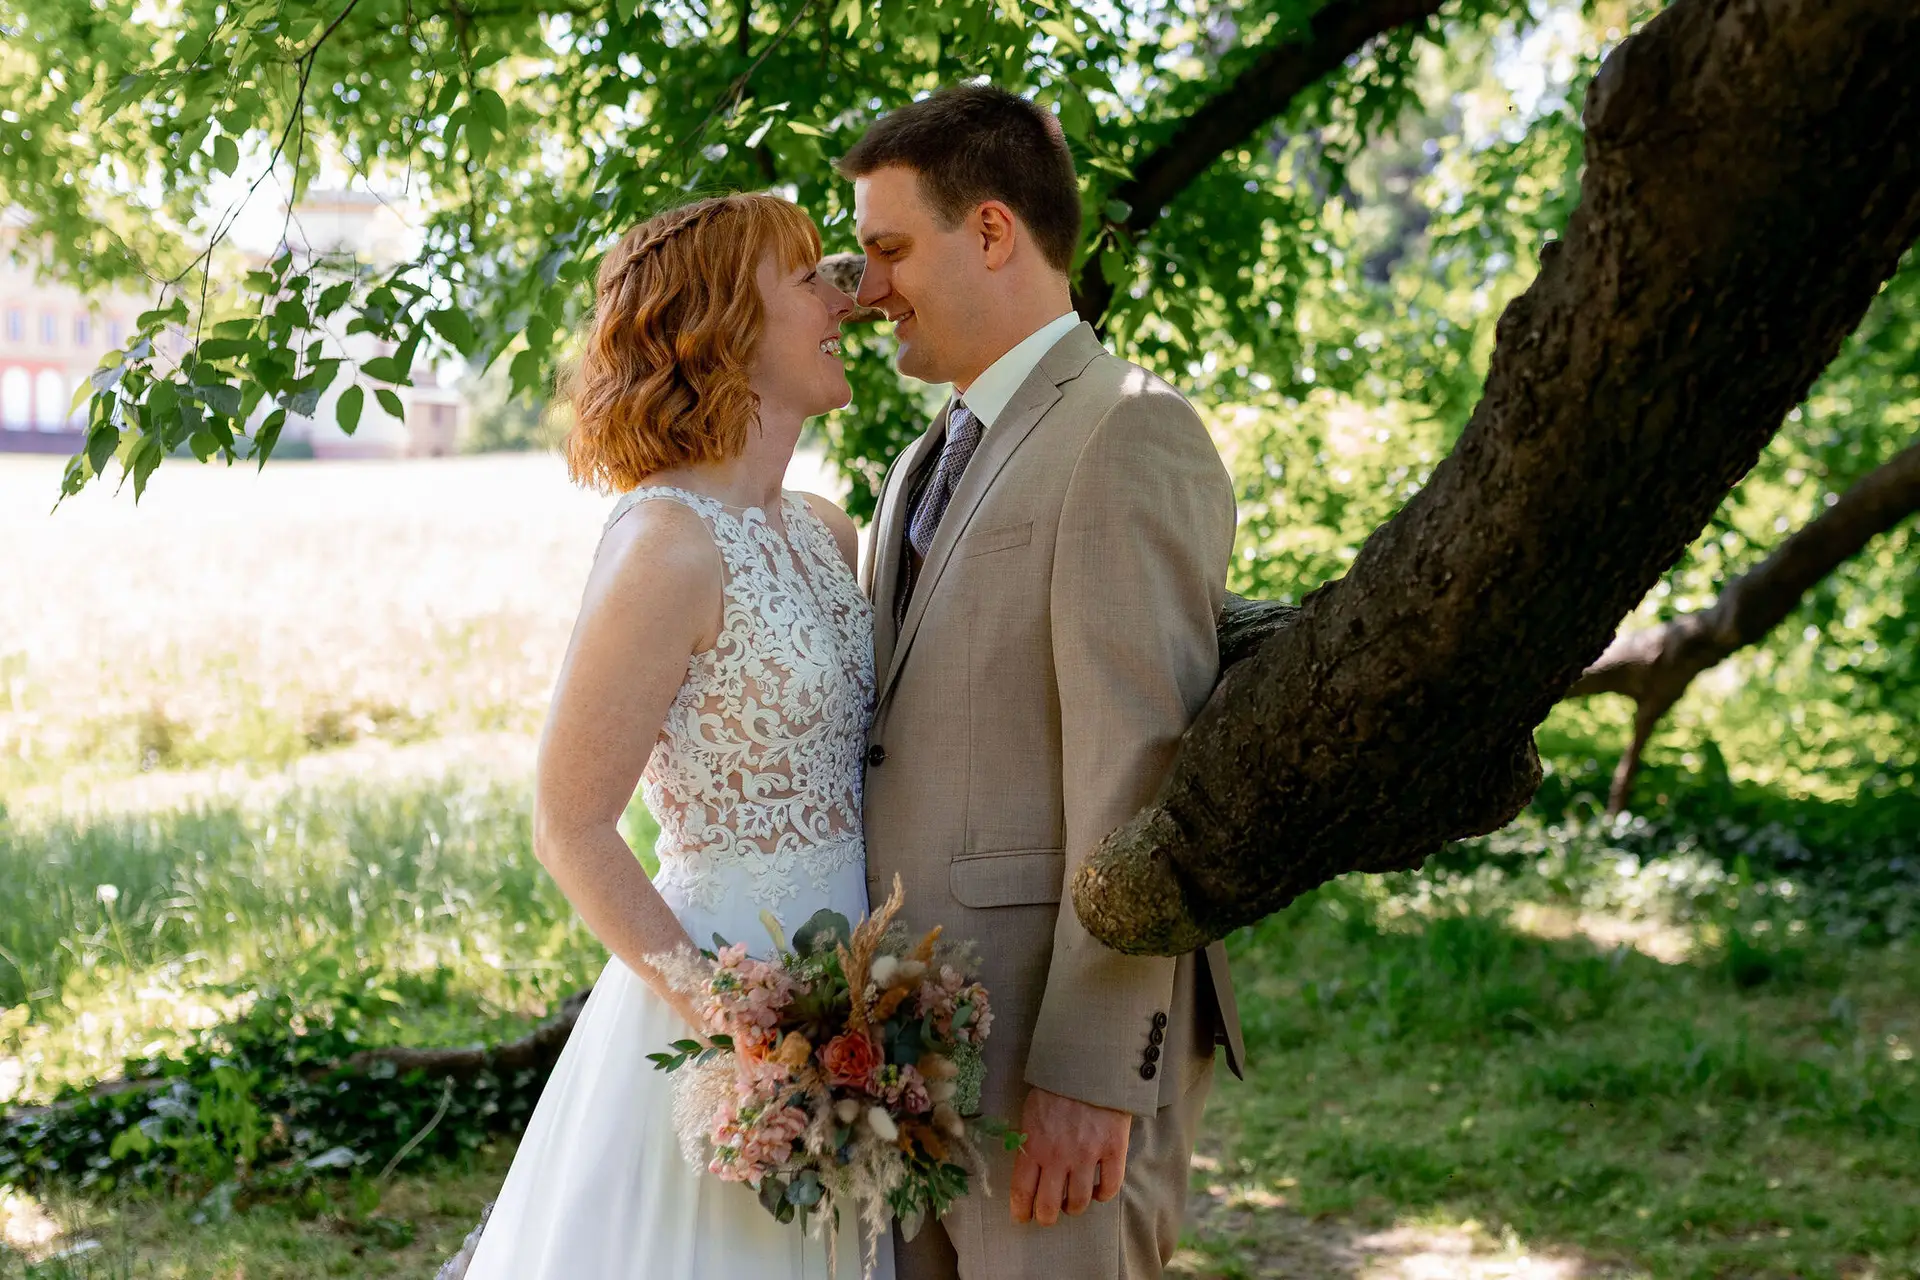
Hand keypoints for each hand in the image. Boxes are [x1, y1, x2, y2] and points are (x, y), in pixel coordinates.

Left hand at [1009, 1087, 1131, 1226]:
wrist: (1091, 1063)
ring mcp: (1087, 1155)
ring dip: (1074, 1206)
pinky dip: (1103, 1194)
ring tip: (1073, 1200)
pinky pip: (1110, 1187)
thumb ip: (1028, 1141)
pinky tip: (1099, 1189)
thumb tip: (1027, 1169)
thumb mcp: (1031, 1111)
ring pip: (1079, 1202)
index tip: (1023, 1217)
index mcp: (1033, 1145)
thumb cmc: (1057, 1085)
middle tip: (1049, 1214)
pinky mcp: (1113, 1150)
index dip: (1021, 1211)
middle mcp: (1058, 1156)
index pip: (1022, 1192)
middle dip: (1046, 1216)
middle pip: (1049, 1207)